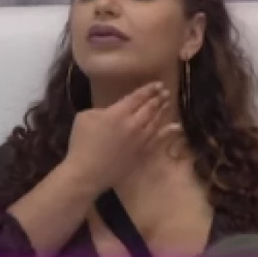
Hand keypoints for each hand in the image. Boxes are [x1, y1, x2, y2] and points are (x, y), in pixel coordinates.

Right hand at [64, 82, 181, 189]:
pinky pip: (158, 140)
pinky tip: (176, 127)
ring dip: (162, 111)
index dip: (148, 89)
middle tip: (165, 92)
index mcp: (118, 113)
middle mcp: (133, 124)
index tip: (158, 84)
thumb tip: (111, 111)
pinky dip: (168, 132)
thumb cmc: (82, 144)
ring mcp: (140, 140)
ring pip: (155, 122)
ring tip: (168, 104)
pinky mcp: (142, 153)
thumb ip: (102, 110)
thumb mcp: (85, 117)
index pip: (137, 97)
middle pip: (150, 108)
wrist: (87, 172)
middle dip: (158, 98)